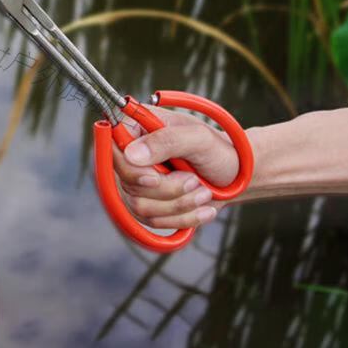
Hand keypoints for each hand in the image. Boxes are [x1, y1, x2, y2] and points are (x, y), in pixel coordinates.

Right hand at [112, 105, 240, 228]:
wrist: (234, 174)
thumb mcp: (198, 139)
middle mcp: (132, 153)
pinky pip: (153, 221)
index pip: (113, 149)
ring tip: (202, 192)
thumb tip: (132, 154)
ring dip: (178, 204)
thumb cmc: (217, 150)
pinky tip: (201, 208)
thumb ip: (166, 141)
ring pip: (139, 205)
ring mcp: (137, 180)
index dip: (129, 169)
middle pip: (128, 183)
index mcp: (138, 127)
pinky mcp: (148, 203)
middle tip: (194, 181)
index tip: (154, 178)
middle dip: (167, 190)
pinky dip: (182, 218)